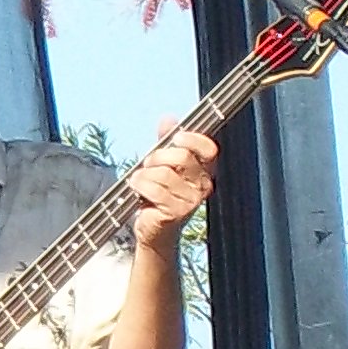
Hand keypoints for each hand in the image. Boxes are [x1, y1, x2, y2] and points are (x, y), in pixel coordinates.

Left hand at [127, 120, 216, 242]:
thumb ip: (166, 142)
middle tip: (148, 165)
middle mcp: (203, 185)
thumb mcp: (162, 164)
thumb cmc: (159, 195)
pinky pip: (154, 189)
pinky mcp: (176, 213)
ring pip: (164, 173)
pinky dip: (140, 187)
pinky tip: (138, 190)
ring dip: (145, 175)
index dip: (193, 139)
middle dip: (157, 157)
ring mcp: (191, 201)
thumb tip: (168, 119)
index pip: (209, 149)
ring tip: (141, 181)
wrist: (154, 229)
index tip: (176, 138)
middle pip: (181, 157)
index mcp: (204, 171)